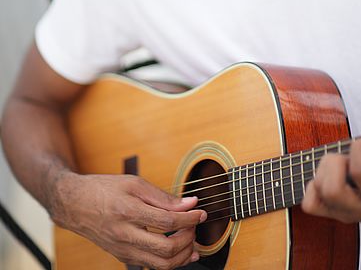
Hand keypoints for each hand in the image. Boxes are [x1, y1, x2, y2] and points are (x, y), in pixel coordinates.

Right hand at [52, 173, 205, 268]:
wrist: (75, 204)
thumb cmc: (104, 189)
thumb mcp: (134, 183)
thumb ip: (163, 196)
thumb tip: (189, 203)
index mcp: (128, 212)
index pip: (168, 221)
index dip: (189, 218)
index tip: (200, 212)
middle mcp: (125, 235)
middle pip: (166, 249)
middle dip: (188, 239)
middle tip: (195, 226)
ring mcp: (123, 250)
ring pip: (160, 265)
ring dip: (182, 256)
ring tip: (193, 242)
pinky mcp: (123, 257)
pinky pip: (150, 266)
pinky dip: (169, 262)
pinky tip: (179, 252)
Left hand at [301, 138, 360, 222]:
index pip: (360, 172)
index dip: (360, 148)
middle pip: (332, 190)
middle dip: (336, 163)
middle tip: (349, 158)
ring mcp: (346, 214)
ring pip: (319, 189)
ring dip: (325, 168)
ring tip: (341, 164)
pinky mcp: (332, 213)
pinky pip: (310, 204)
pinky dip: (313, 186)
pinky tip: (329, 176)